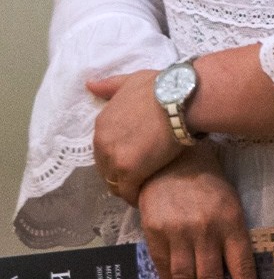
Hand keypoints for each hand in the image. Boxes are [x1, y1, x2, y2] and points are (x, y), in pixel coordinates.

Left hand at [88, 69, 180, 204]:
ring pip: (114, 182)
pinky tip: (144, 198)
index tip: (132, 156)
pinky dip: (134, 196)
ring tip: (142, 187)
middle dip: (119, 172)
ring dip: (126, 186)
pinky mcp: (130, 172)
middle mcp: (102, 142)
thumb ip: (110, 86)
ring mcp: (114, 158)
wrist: (180, 99)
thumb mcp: (131, 80)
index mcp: (102, 123)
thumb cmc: (161, 87)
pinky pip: (128, 192)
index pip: (102, 148)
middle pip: (105, 167)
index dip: (118, 154)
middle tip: (139, 174)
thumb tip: (89, 85)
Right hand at [136, 144, 258, 278]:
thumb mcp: (230, 201)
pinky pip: (163, 268)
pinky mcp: (155, 232)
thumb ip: (231, 234)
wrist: (171, 156)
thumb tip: (234, 273)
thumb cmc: (208, 178)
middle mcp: (206, 230)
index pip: (241, 266)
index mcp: (231, 220)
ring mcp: (178, 232)